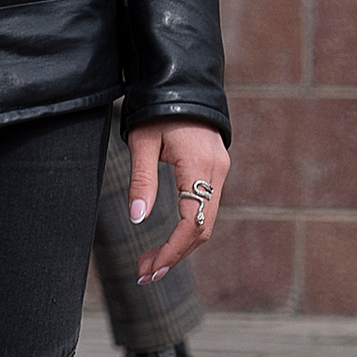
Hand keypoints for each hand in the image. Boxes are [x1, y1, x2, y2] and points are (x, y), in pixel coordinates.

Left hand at [127, 119, 230, 282]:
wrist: (183, 81)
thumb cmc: (157, 109)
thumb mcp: (142, 142)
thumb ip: (141, 181)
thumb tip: (137, 219)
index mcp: (199, 167)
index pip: (192, 223)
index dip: (172, 251)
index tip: (149, 269)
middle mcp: (216, 173)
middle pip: (203, 229)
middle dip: (174, 255)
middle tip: (144, 274)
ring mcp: (219, 172)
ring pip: (206, 221)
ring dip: (180, 246)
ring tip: (149, 262)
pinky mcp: (215, 170)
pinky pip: (206, 208)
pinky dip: (187, 229)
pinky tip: (167, 240)